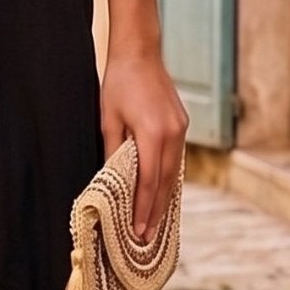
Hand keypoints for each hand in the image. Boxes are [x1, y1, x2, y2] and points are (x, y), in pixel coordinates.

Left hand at [100, 42, 188, 240]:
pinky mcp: (182, 125)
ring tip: (155, 223)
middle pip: (165, 182)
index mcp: (153, 134)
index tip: (137, 231)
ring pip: (174, 173)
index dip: (143, 209)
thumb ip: (112, 152)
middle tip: (147, 238)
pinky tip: (162, 193)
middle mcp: (173, 134)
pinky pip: (176, 160)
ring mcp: (181, 129)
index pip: (148, 181)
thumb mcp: (108, 119)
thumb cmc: (118, 83)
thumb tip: (110, 182)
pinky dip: (169, 179)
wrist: (140, 52)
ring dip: (164, 198)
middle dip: (155, 212)